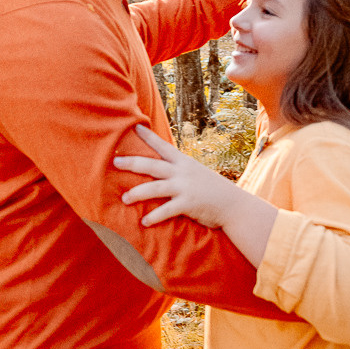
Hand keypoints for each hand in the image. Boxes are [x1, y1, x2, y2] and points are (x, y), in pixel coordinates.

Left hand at [113, 124, 244, 227]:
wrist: (234, 205)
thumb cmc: (212, 190)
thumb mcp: (196, 173)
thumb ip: (179, 170)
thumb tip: (160, 169)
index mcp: (184, 162)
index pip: (163, 146)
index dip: (148, 136)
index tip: (134, 126)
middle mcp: (182, 172)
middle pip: (152, 165)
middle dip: (132, 163)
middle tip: (115, 161)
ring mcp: (185, 188)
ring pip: (155, 188)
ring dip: (137, 193)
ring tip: (124, 199)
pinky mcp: (188, 205)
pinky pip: (166, 210)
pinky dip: (154, 216)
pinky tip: (144, 222)